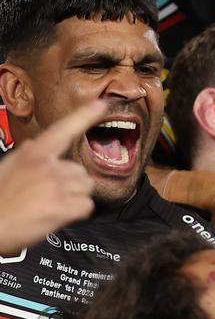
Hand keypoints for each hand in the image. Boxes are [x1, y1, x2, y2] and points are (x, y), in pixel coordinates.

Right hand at [0, 100, 106, 255]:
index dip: (83, 116)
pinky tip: (56, 214)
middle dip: (71, 184)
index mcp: (32, 154)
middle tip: (49, 195)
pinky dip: (75, 213)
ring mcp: (56, 185)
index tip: (101, 104)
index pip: (62, 130)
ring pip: (86, 187)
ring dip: (74, 198)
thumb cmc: (0, 199)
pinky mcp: (63, 206)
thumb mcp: (8, 169)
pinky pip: (86, 206)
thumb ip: (27, 157)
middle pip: (80, 171)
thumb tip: (36, 148)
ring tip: (51, 204)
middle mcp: (46, 166)